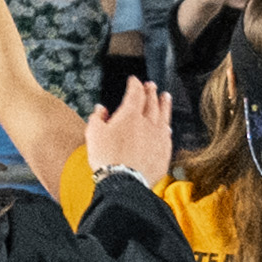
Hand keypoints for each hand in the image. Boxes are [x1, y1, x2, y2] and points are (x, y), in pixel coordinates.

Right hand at [77, 56, 173, 190]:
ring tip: (166, 97)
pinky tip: (167, 126)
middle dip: (151, 92)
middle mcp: (148, 123)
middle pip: (152, 102)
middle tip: (152, 85)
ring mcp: (158, 138)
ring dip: (165, 105)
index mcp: (130, 115)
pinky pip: (168, 135)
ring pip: (164, 116)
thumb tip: (101, 109)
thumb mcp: (94, 134)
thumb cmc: (107, 157)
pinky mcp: (164, 152)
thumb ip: (97, 118)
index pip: (135, 94)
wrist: (124, 181)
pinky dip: (167, 127)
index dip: (135, 85)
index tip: (134, 80)